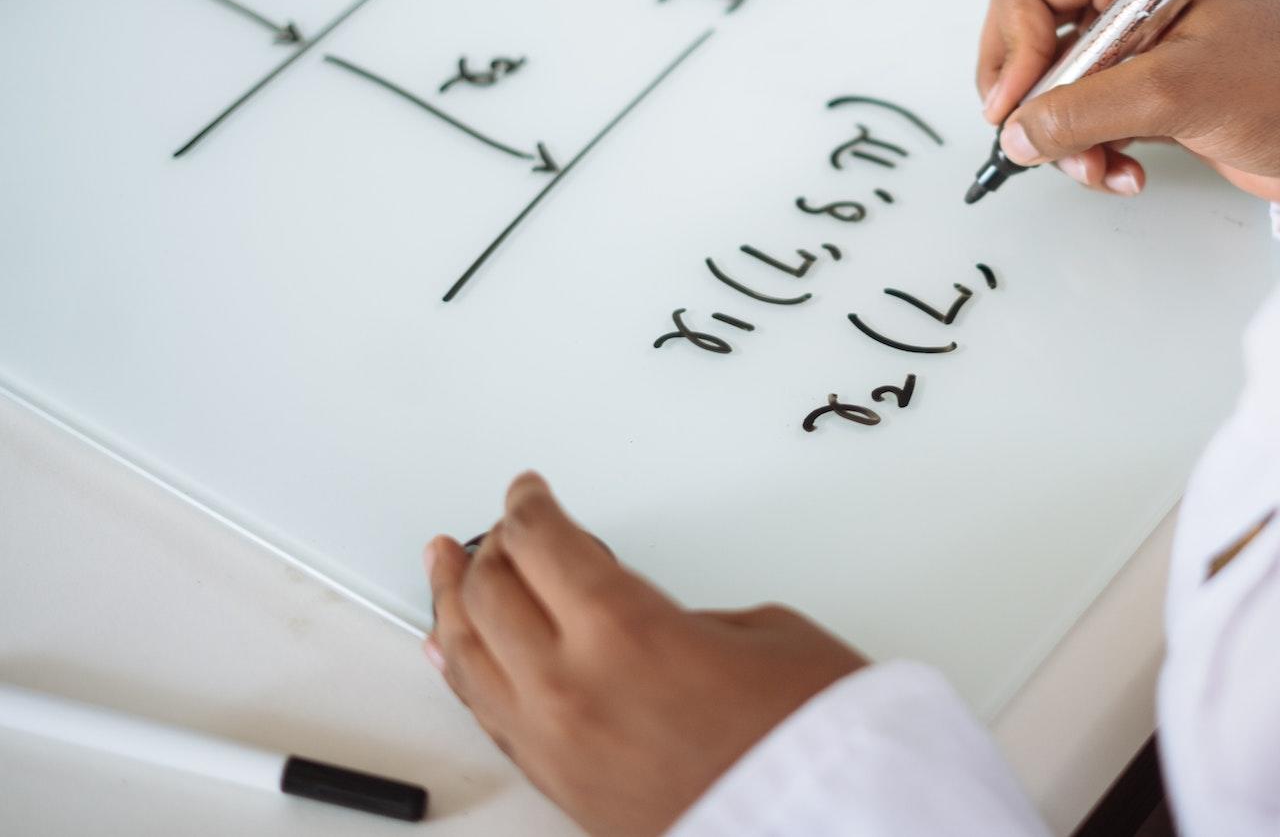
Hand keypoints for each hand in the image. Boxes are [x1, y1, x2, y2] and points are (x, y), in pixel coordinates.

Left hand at [424, 473, 866, 836]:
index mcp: (623, 627)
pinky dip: (461, 670)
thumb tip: (642, 619)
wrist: (819, 825)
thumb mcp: (758, 630)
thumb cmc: (804, 738)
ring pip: (468, 656)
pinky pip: (486, 713)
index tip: (529, 493)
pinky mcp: (558, 785)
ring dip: (453, 603)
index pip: (541, 542)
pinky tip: (453, 649)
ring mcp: (555, 743)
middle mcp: (571, 686)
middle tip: (503, 526)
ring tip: (443, 568)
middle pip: (491, 592)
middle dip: (493, 547)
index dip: (530, 505)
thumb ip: (678, 612)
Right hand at [978, 0, 1279, 201]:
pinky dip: (1091, 151)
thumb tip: (1016, 132)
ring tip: (1100, 170)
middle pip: (1029, 37)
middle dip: (1035, 102)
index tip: (1013, 109)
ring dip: (1065, 139)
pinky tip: (1125, 173)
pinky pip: (1082, 116)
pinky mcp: (1141, 84)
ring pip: (1051, 87)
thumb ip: (1086, 110)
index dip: (1010, 49)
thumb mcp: (1176, 93)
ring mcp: (1132, 39)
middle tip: (1043, 146)